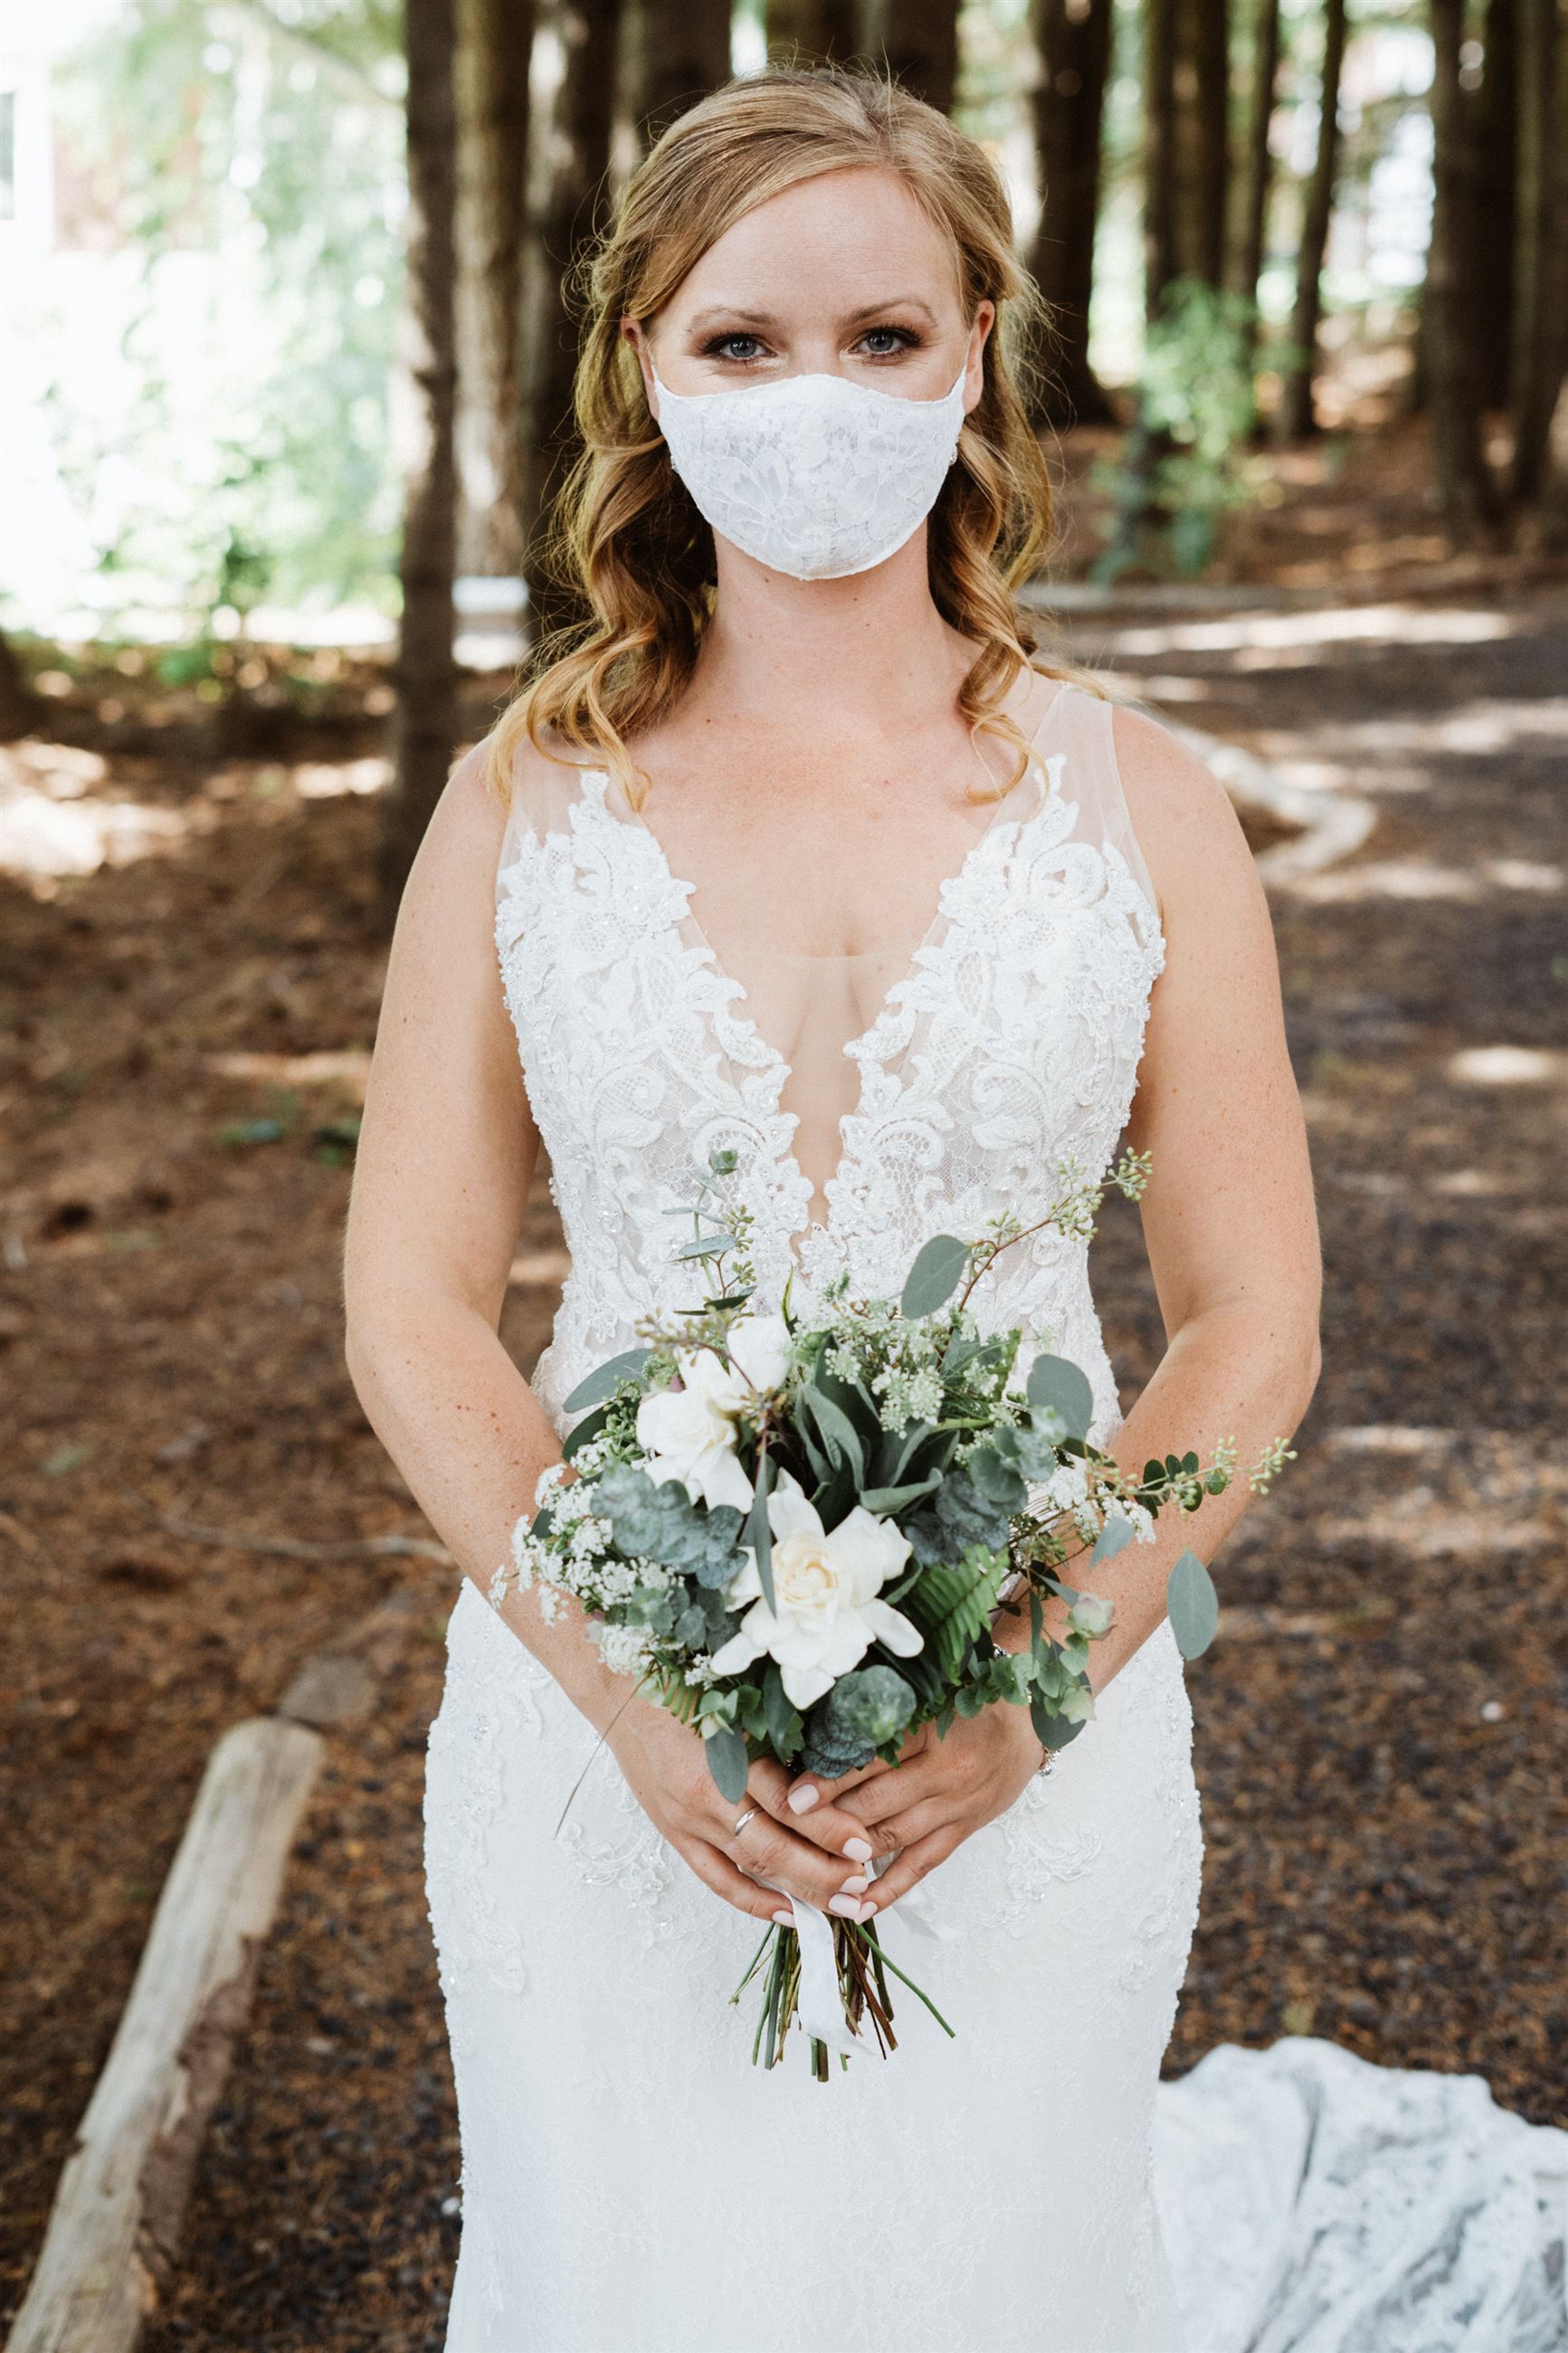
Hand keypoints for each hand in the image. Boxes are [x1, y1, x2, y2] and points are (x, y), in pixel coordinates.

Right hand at [605, 1697, 895, 1925]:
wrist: (622, 1694)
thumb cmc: (687, 1688)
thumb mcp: (737, 1701)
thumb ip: (780, 1735)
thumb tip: (839, 1764)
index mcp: (726, 1755)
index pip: (786, 1805)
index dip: (827, 1828)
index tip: (863, 1843)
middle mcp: (706, 1794)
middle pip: (772, 1847)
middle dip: (822, 1872)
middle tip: (861, 1886)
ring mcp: (687, 1821)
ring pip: (750, 1868)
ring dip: (798, 1890)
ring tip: (840, 1906)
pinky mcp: (675, 1835)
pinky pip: (717, 1879)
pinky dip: (753, 1901)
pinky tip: (788, 1914)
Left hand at [783, 1703, 1046, 1912]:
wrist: (1029, 1717)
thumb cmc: (968, 1698)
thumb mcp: (928, 1692)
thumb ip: (882, 1711)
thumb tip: (819, 1726)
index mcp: (929, 1730)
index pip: (871, 1760)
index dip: (830, 1780)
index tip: (794, 1795)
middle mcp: (943, 1771)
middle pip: (876, 1803)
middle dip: (828, 1822)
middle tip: (789, 1839)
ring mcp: (955, 1805)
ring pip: (893, 1837)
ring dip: (850, 1856)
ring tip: (808, 1872)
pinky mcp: (963, 1829)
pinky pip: (922, 1864)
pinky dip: (889, 1888)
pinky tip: (858, 1905)